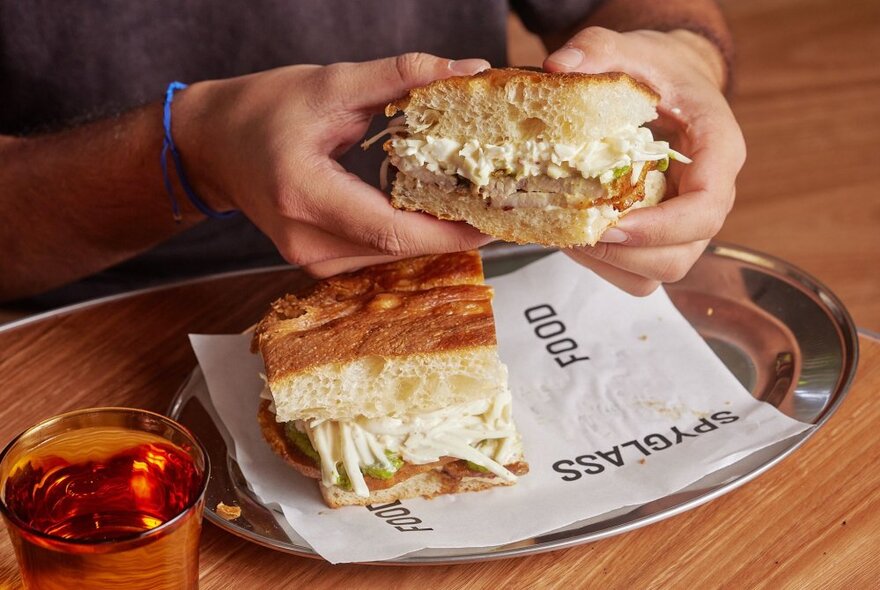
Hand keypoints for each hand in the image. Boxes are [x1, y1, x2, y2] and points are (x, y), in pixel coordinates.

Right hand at [174, 54, 492, 276]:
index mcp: (304, 194)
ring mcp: (309, 258)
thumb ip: (400, 76)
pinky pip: (375, 253)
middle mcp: (305, 240)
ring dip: (433, 235)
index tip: (492, 218)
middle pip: (398, 247)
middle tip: (497, 206)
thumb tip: (465, 73)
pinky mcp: (317, 261)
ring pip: (390, 255)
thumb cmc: (261, 111)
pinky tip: (432, 214)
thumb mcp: (330, 84)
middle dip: (452, 232)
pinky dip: (408, 236)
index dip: (448, 230)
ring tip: (473, 206)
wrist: (213, 145)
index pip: (391, 227)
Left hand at [544, 28, 745, 294]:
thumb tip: (558, 65)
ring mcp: (689, 220)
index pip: (707, 206)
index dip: (661, 226)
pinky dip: (609, 265)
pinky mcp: (665, 233)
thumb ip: (598, 49)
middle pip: (683, 251)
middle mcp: (711, 193)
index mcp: (718, 149)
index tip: (613, 223)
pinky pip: (642, 271)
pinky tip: (578, 239)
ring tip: (573, 237)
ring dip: (614, 263)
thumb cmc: (660, 71)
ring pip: (663, 269)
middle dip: (628, 251)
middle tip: (579, 232)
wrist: (672, 84)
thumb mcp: (631, 49)